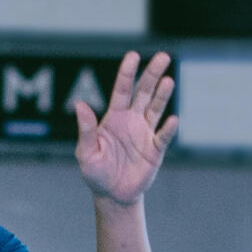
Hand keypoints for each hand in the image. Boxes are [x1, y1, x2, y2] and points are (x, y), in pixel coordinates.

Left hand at [75, 51, 176, 205]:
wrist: (112, 195)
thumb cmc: (95, 172)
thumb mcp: (86, 152)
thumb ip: (85, 129)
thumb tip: (79, 105)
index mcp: (114, 117)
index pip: (122, 89)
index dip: (127, 72)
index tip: (133, 55)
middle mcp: (132, 120)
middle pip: (144, 92)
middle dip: (152, 74)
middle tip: (163, 56)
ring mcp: (145, 133)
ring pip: (156, 109)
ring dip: (163, 95)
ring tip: (168, 80)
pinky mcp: (155, 150)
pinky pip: (163, 137)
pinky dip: (168, 129)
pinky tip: (172, 120)